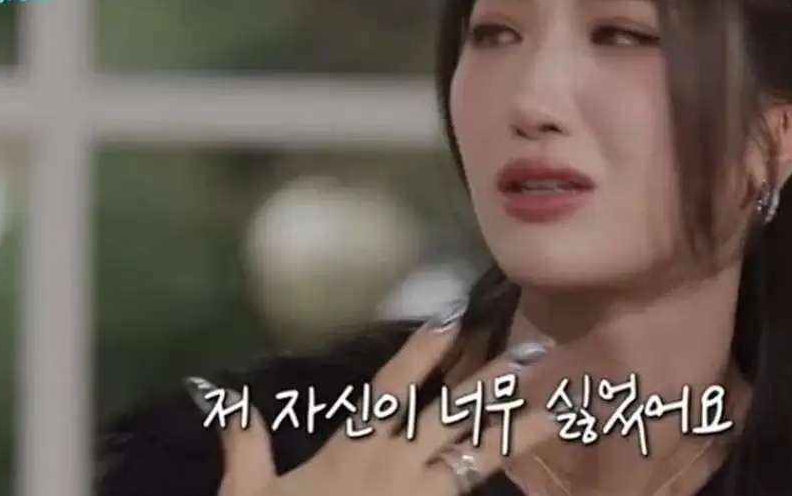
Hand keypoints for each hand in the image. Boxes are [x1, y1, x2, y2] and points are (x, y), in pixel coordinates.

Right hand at [197, 314, 561, 495]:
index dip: (420, 350)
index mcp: (352, 451)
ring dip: (521, 431)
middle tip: (539, 353)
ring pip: (480, 457)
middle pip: (453, 415)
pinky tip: (541, 480)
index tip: (450, 314)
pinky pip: (473, 494)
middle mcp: (393, 467)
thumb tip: (228, 402)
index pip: (391, 389)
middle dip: (495, 381)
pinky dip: (501, 484)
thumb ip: (245, 448)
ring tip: (563, 411)